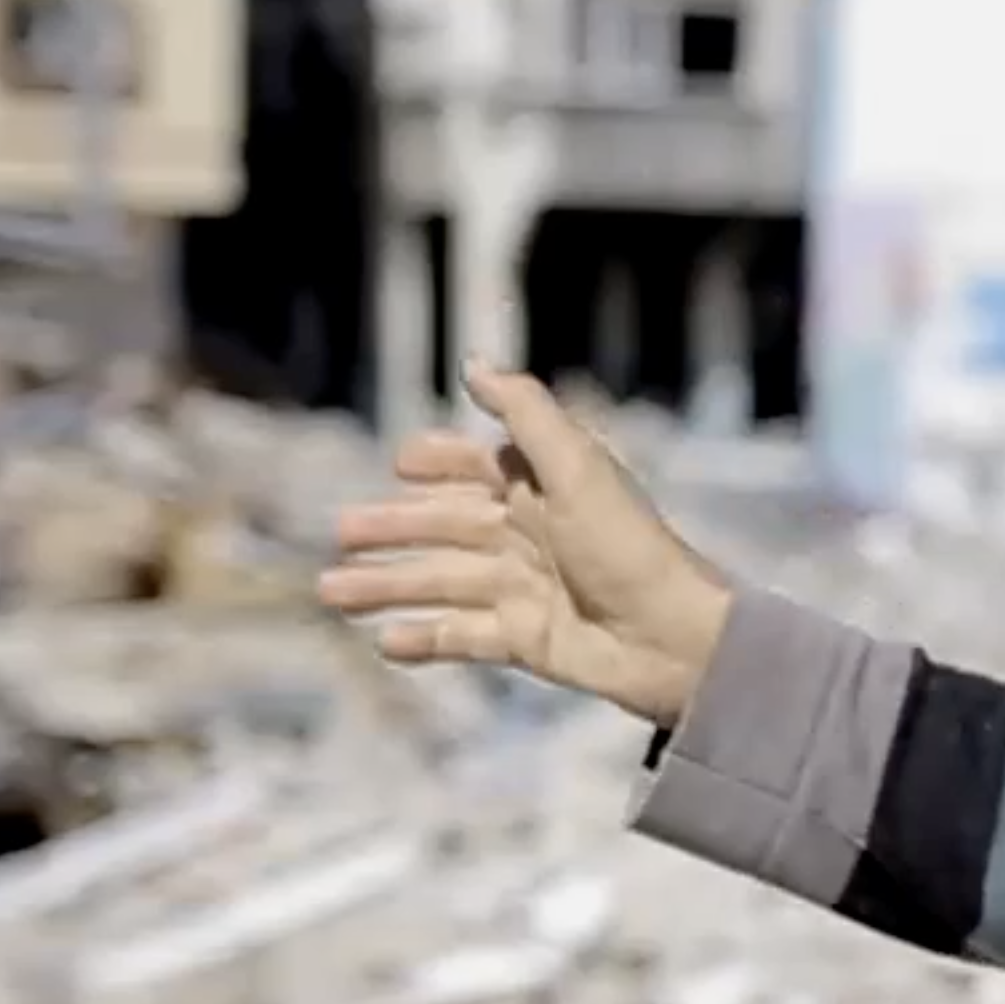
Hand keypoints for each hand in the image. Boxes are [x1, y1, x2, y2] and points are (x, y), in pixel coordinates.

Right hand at [316, 365, 734, 727]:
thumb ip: (524, 412)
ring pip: (443, 582)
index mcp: (546, 489)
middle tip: (340, 533)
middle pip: (448, 527)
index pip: (481, 467)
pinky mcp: (527, 642)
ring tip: (331, 592)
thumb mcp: (576, 467)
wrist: (673, 639)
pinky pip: (463, 637)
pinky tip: (383, 641)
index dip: (442, 463)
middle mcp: (532, 536)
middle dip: (394, 529)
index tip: (399, 464)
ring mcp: (527, 591)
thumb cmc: (627, 546)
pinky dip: (424, 638)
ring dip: (389, 585)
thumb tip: (472, 361)